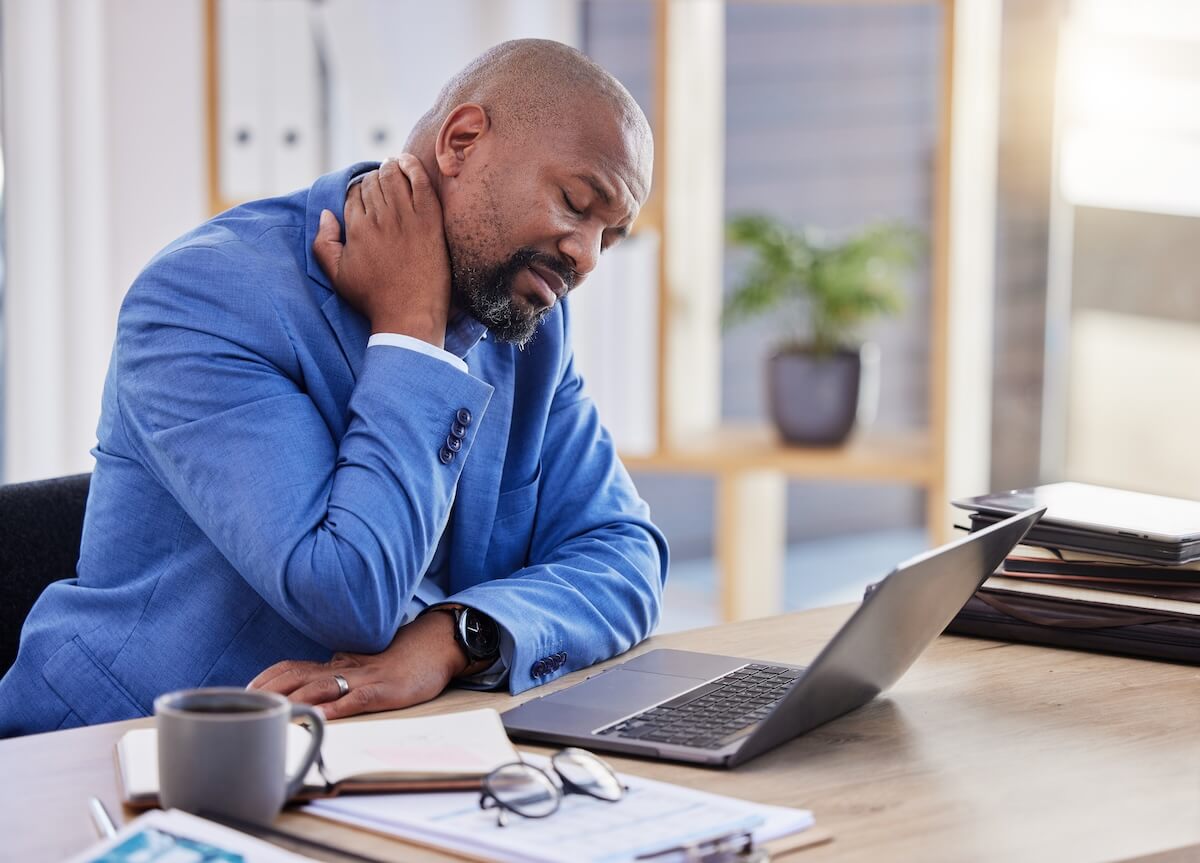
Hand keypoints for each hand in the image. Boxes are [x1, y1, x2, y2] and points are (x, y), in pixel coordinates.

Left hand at [247, 610, 467, 719]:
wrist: (434, 646)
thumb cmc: (399, 658)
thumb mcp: (361, 665)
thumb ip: (337, 674)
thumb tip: (313, 685)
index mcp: (336, 663)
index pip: (291, 666)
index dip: (266, 678)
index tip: (244, 693)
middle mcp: (344, 668)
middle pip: (297, 675)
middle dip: (269, 690)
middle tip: (246, 706)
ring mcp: (364, 678)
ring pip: (321, 686)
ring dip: (294, 700)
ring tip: (272, 713)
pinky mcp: (385, 690)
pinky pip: (357, 698)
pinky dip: (336, 708)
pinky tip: (321, 717)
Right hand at [312, 154, 451, 346]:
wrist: (410, 314)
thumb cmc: (374, 298)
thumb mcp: (337, 275)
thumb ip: (323, 243)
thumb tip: (326, 214)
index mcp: (356, 229)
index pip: (354, 194)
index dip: (360, 190)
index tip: (368, 194)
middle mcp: (379, 218)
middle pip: (372, 183)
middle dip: (374, 179)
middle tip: (382, 181)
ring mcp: (405, 217)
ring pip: (392, 177)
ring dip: (390, 168)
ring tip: (392, 166)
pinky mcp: (429, 219)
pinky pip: (420, 181)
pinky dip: (412, 167)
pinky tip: (408, 162)